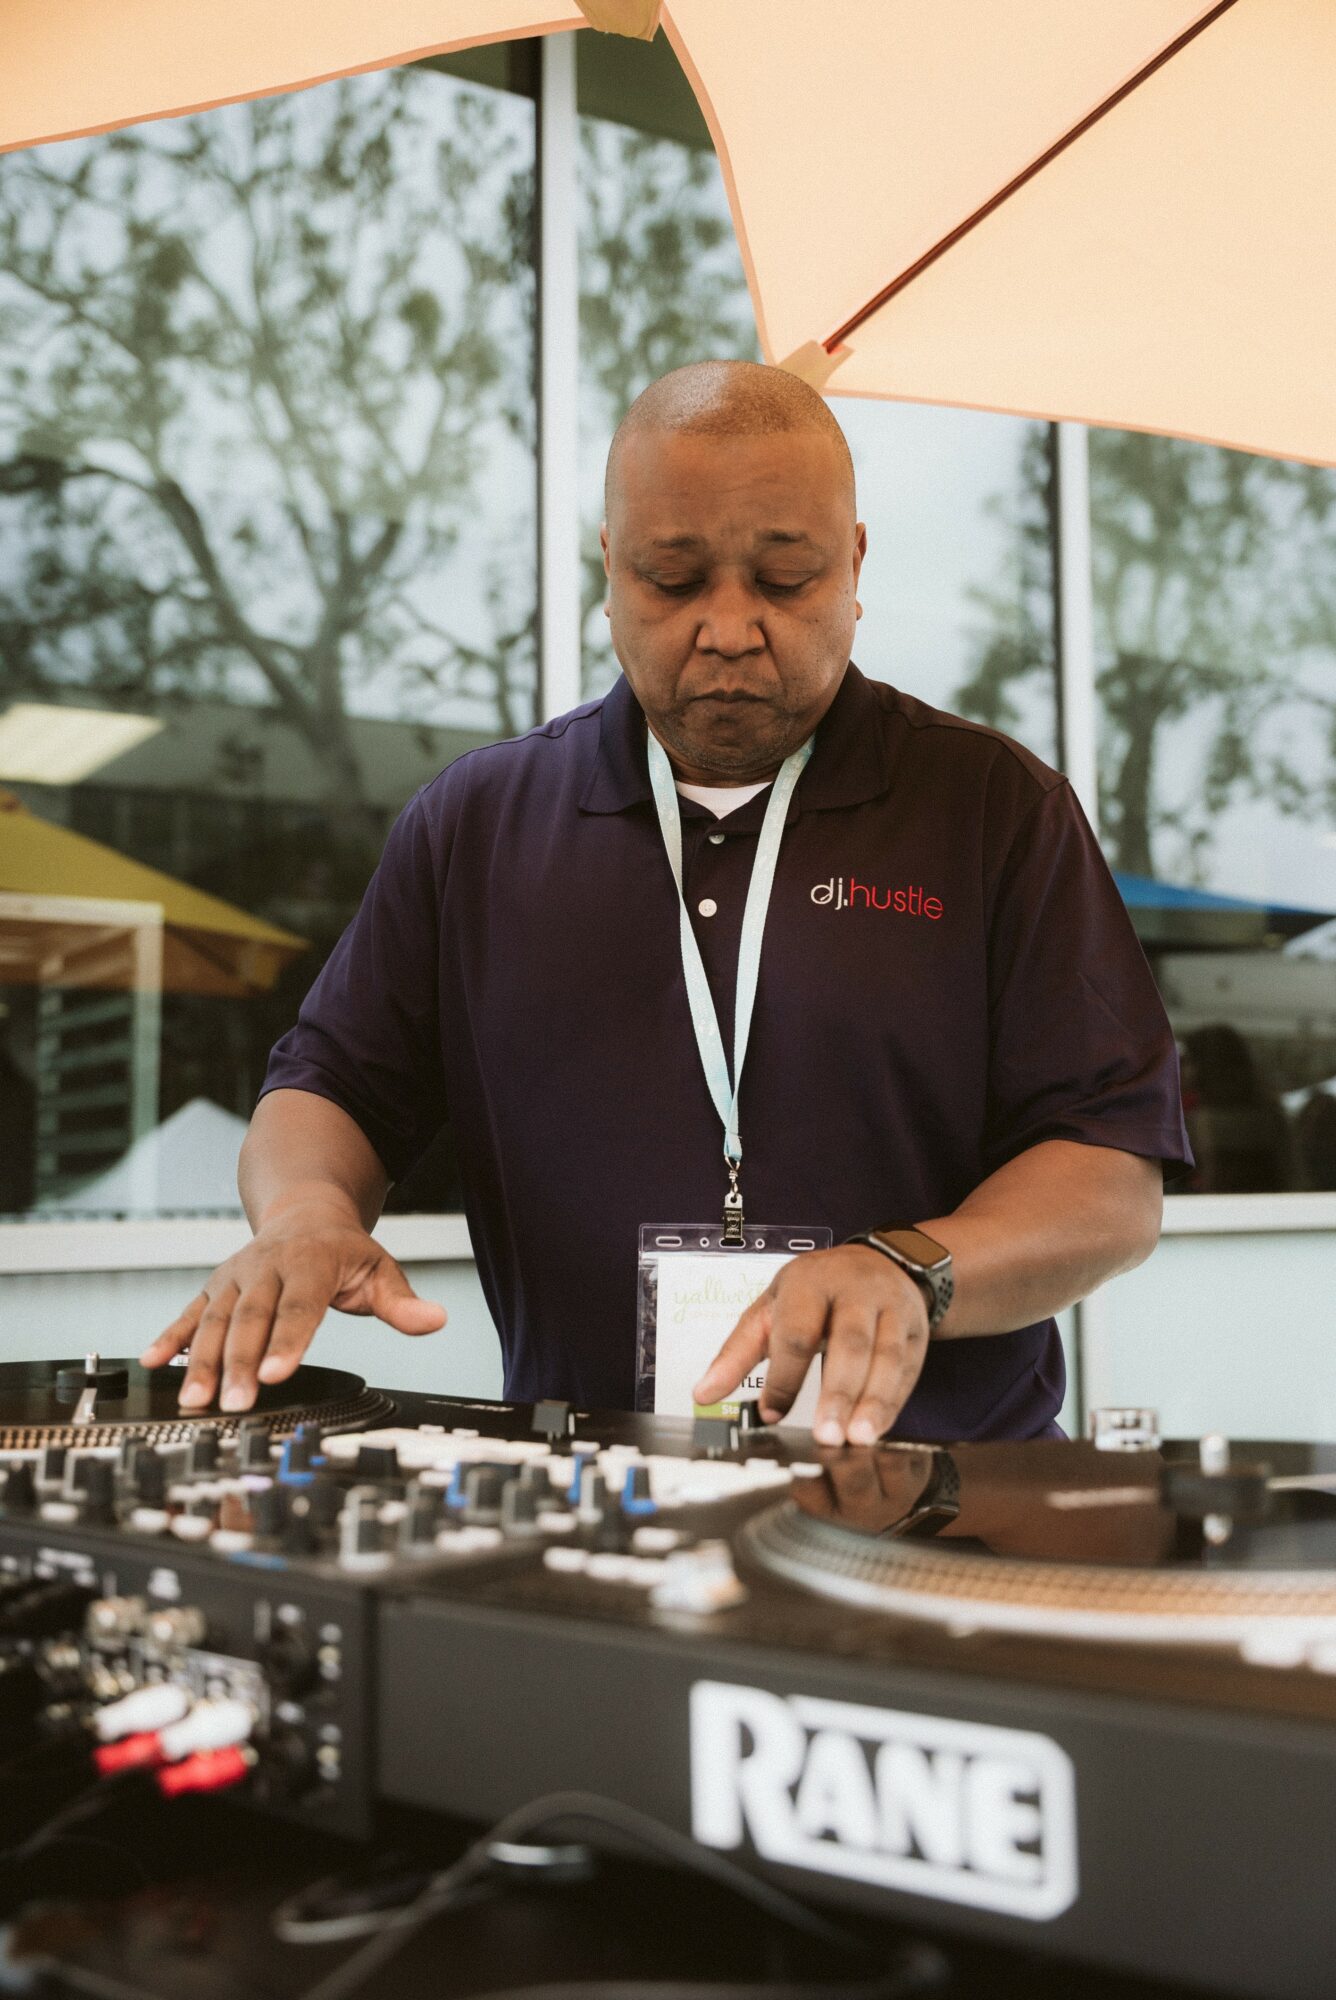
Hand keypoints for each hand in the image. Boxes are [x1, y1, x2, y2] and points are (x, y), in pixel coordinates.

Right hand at [138, 1199, 445, 1411]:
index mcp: (310, 1261)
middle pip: (252, 1319)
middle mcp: (266, 1267)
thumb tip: (435, 1320)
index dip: (288, 1342)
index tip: (276, 1375)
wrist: (304, 1210)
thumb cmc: (344, 1249)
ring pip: (214, 1319)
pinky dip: (168, 1337)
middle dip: (239, 1363)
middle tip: (234, 1403)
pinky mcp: (215, 1287)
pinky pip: (188, 1313)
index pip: (300, 1307)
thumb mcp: (379, 1269)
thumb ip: (402, 1302)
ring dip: (199, 1361)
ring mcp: (236, 1277)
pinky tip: (151, 1363)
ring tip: (194, 1401)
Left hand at [691, 1245, 929, 1446]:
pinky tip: (878, 1429)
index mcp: (808, 1283)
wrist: (880, 1262)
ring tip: (859, 1439)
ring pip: (887, 1356)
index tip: (770, 1415)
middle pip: (849, 1343)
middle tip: (827, 1436)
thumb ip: (737, 1353)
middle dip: (838, 1392)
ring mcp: (892, 1306)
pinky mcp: (917, 1327)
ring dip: (874, 1401)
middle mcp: (855, 1290)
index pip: (796, 1332)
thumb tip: (702, 1394)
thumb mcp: (770, 1311)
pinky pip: (909, 1368)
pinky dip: (894, 1402)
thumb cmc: (814, 1293)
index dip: (784, 1376)